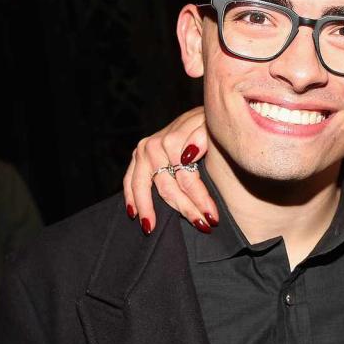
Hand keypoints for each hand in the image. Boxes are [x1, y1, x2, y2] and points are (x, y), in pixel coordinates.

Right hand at [123, 107, 213, 233]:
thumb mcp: (211, 126)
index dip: (200, 200)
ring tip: (153, 229)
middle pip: (168, 187)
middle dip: (185, 209)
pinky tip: (133, 214)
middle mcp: (155, 146)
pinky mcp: (138, 155)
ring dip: (150, 209)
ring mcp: (144, 150)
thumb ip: (201, 138)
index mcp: (174, 141)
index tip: (213, 218)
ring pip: (146, 188)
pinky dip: (131, 197)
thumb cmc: (210, 123)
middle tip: (201, 226)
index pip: (187, 179)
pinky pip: (130, 179)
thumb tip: (188, 155)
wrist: (202, 114)